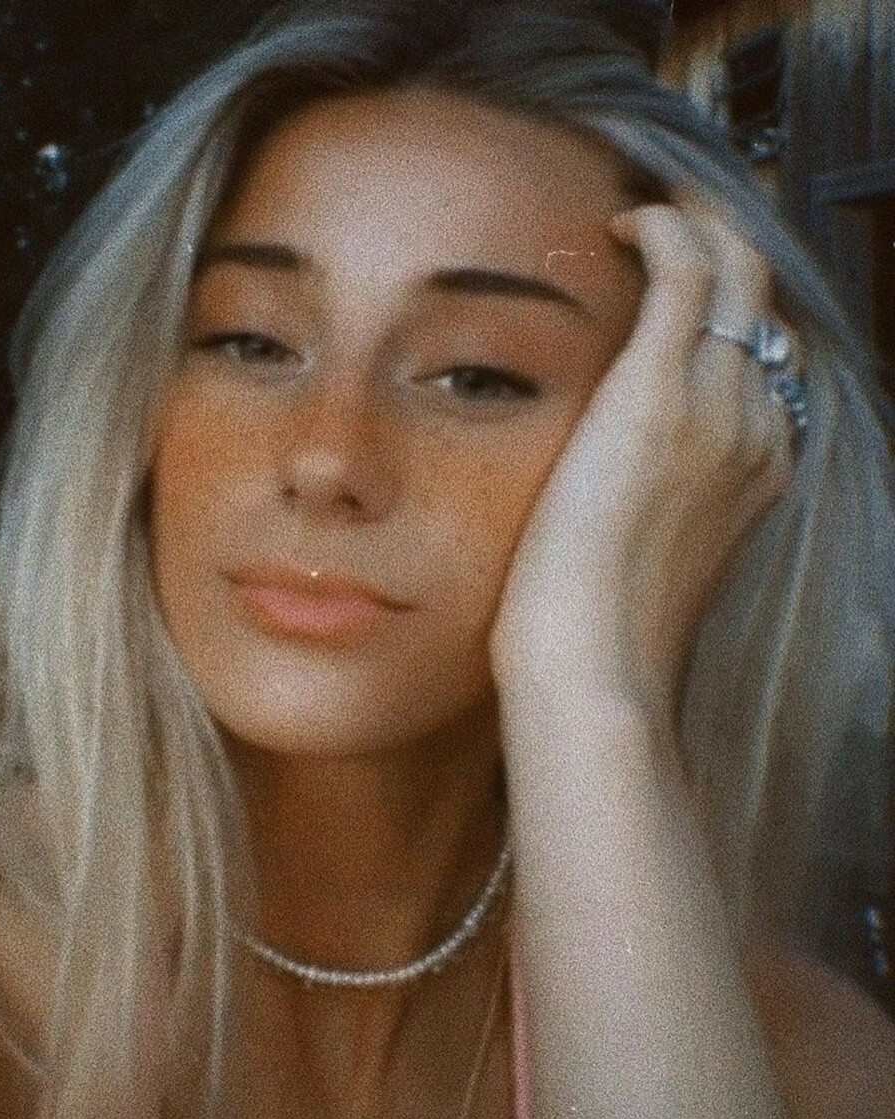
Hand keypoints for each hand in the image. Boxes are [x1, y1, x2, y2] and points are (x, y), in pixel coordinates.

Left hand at [490, 201, 794, 728]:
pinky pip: (686, 275)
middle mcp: (755, 429)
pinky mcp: (659, 395)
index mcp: (759, 468)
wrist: (596, 667)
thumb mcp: (652, 560)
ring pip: (734, 275)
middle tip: (665, 219)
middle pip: (758, 303)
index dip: (726, 309)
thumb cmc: (602, 633)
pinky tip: (624, 222)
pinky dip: (664, 232)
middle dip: (720, 246)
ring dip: (692, 228)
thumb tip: (622, 487)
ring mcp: (718, 408)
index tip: (680, 281)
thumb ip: (661, 504)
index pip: (759, 357)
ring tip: (641, 212)